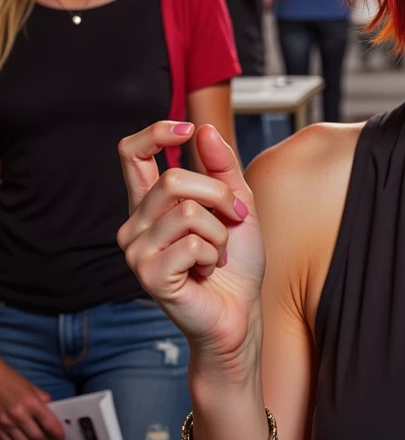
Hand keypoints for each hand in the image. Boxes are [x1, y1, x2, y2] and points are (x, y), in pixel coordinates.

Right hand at [0, 361, 64, 439]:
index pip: (49, 423)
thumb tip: (52, 410)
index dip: (57, 433)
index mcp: (31, 402)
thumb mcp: (31, 386)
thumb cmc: (11, 380)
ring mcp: (6, 423)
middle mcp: (19, 415)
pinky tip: (21, 438)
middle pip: (36, 437)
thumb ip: (43, 399)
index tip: (61, 438)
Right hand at [118, 123, 264, 371]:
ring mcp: (137, 251)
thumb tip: (203, 129)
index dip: (155, 133)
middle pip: (173, 180)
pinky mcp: (149, 275)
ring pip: (187, 212)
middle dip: (218, 196)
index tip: (187, 130)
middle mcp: (135, 224)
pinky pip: (192, 243)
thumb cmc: (235, 260)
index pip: (130, 153)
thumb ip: (221, 166)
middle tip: (232, 220)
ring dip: (219, 233)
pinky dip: (214, 255)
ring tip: (217, 254)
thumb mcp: (236, 202)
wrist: (240, 310)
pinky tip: (207, 271)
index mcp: (150, 203)